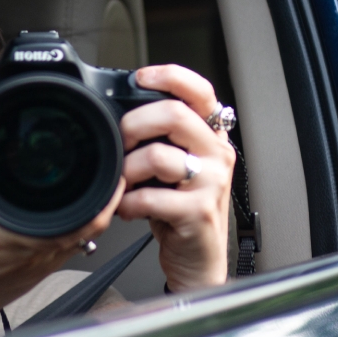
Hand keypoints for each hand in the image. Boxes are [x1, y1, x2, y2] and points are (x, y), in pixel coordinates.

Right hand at [0, 138, 121, 336]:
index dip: (103, 188)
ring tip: (98, 179)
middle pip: (95, 220)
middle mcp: (40, 247)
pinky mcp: (46, 269)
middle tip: (111, 163)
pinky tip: (76, 204)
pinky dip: (83, 222)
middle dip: (106, 190)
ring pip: (90, 233)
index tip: (109, 163)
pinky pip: (76, 242)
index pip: (81, 213)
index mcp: (19, 230)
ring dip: (98, 206)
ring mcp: (47, 261)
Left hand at [118, 65, 234, 291]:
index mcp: (210, 137)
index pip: (200, 91)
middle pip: (175, 114)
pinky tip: (129, 209)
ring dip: (128, 170)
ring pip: (158, 156)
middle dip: (134, 124)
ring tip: (123, 184)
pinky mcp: (199, 213)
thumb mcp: (175, 169)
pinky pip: (151, 197)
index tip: (141, 78)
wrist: (197, 261)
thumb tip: (122, 116)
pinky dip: (129, 204)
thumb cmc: (181, 213)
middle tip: (121, 142)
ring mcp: (211, 183)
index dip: (170, 76)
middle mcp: (217, 154)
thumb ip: (161, 140)